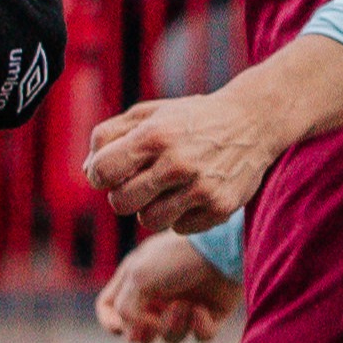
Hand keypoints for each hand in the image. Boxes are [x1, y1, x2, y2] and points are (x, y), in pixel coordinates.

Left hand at [82, 86, 289, 236]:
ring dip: (150, 208)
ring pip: (148, 221)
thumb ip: (110, 136)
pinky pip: (179, 228)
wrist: (253, 121)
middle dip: (122, 194)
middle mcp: (178, 163)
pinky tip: (191, 195)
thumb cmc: (190, 119)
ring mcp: (201, 189)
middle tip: (138, 182)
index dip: (99, 175)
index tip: (111, 171)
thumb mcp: (149, 114)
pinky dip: (180, 216)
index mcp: (155, 135)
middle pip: (121, 203)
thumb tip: (88, 172)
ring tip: (165, 189)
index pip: (102, 171)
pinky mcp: (221, 208)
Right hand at [96, 234, 238, 342]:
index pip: (109, 306)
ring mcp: (184, 305)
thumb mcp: (138, 277)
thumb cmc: (175, 258)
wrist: (223, 251)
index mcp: (135, 279)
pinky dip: (200, 327)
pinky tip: (203, 310)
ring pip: (171, 337)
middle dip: (146, 332)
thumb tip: (132, 335)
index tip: (121, 328)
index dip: (110, 321)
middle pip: (140, 331)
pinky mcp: (210, 314)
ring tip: (186, 306)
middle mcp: (157, 294)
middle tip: (153, 324)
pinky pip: (200, 337)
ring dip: (175, 326)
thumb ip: (124, 309)